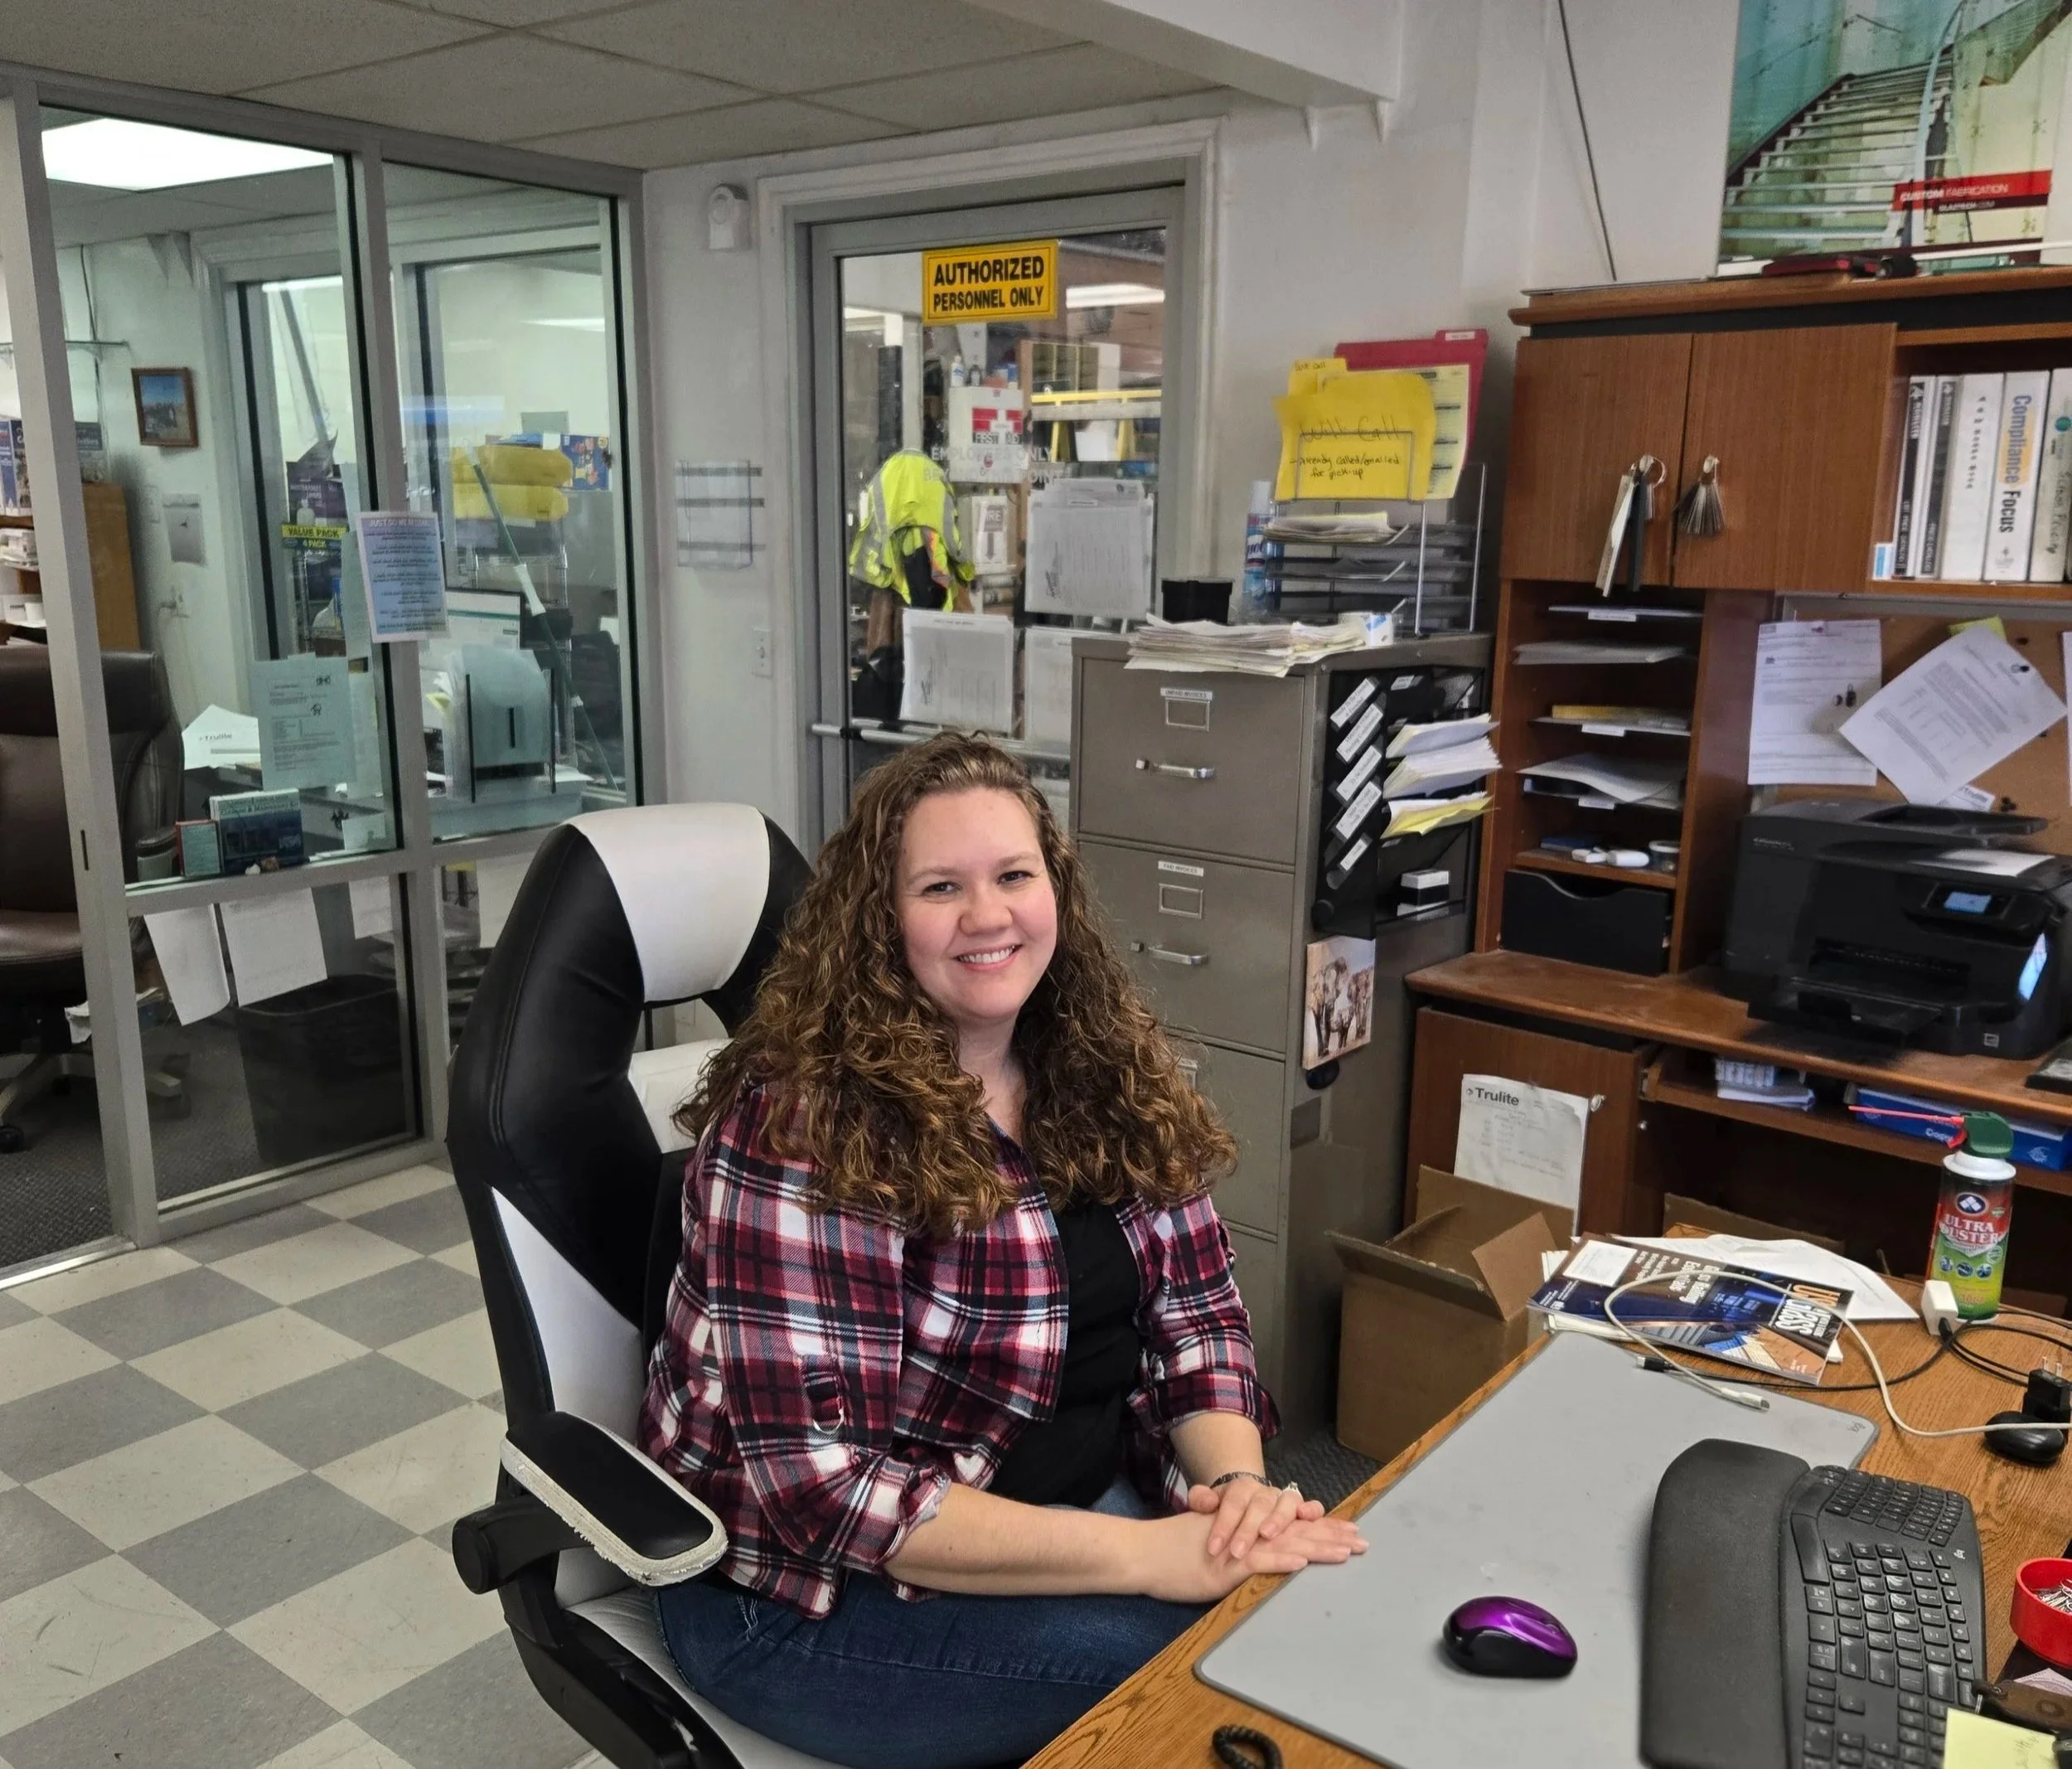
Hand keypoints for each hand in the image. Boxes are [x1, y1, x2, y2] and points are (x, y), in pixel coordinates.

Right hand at [1132, 1505, 1365, 1603]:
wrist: (1142, 1552)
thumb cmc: (1172, 1553)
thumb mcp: (1213, 1544)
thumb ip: (1239, 1547)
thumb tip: (1263, 1554)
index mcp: (1246, 1525)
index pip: (1290, 1524)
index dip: (1320, 1527)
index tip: (1348, 1531)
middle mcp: (1245, 1530)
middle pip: (1295, 1530)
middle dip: (1331, 1536)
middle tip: (1363, 1542)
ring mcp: (1236, 1545)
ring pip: (1284, 1542)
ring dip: (1317, 1547)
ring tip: (1346, 1552)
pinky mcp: (1224, 1564)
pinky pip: (1256, 1560)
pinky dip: (1279, 1560)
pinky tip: (1301, 1562)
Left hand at [1187, 1476, 1325, 1560]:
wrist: (1248, 1500)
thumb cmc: (1228, 1510)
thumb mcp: (1210, 1503)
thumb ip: (1201, 1499)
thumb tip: (1204, 1501)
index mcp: (1241, 1488)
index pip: (1232, 1504)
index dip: (1223, 1525)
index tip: (1213, 1548)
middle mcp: (1266, 1492)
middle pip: (1258, 1506)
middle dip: (1247, 1529)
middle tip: (1236, 1551)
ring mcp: (1285, 1500)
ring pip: (1286, 1504)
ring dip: (1279, 1520)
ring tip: (1268, 1535)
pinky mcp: (1301, 1510)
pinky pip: (1312, 1507)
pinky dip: (1312, 1510)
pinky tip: (1307, 1517)